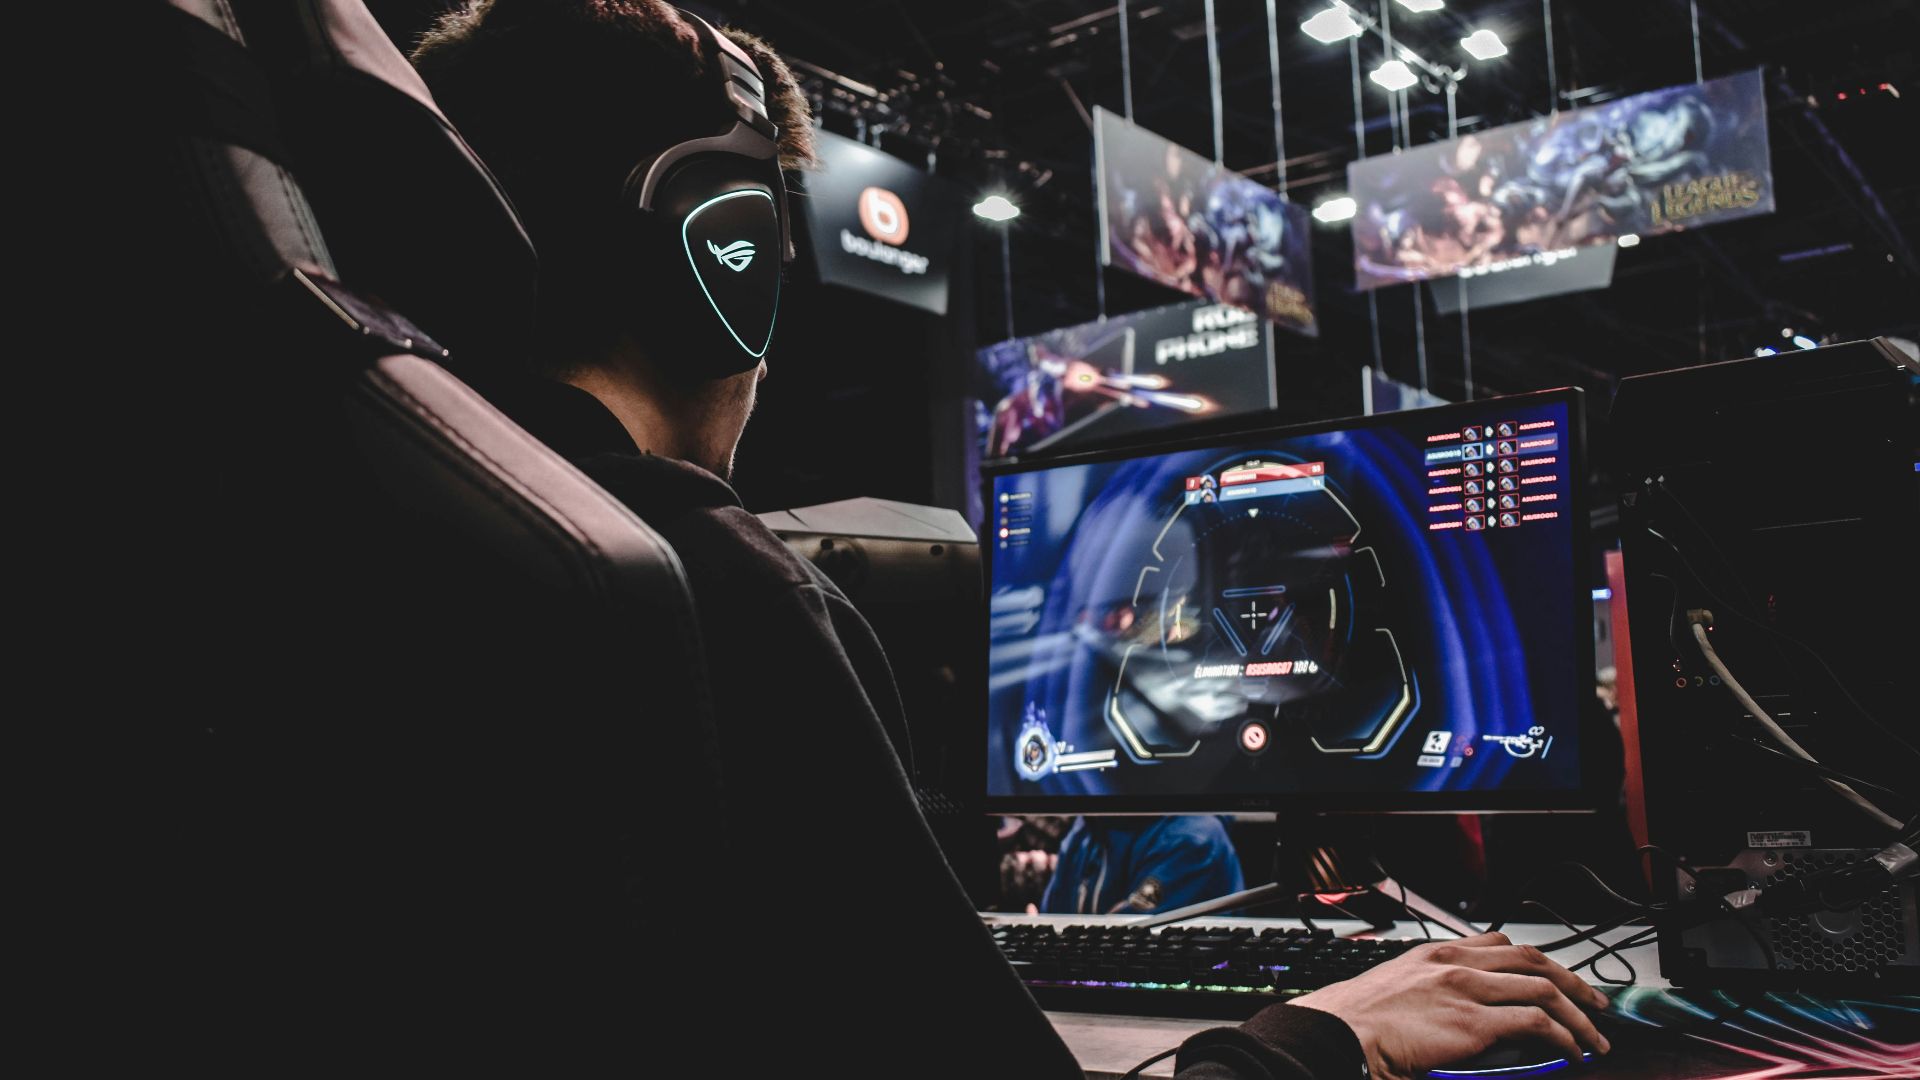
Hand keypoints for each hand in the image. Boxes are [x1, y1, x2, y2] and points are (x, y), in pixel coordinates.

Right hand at [1286, 931, 1610, 1079]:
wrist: (1338, 1033)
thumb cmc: (1356, 1021)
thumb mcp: (1396, 988)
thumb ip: (1432, 990)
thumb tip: (1460, 1011)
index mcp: (1435, 954)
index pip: (1499, 942)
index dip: (1536, 960)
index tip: (1553, 975)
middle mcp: (1457, 963)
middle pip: (1532, 960)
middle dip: (1572, 981)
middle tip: (1593, 1001)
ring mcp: (1468, 990)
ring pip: (1545, 989)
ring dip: (1579, 1014)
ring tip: (1594, 1035)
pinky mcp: (1475, 1023)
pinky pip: (1538, 1023)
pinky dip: (1565, 1037)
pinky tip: (1572, 1051)